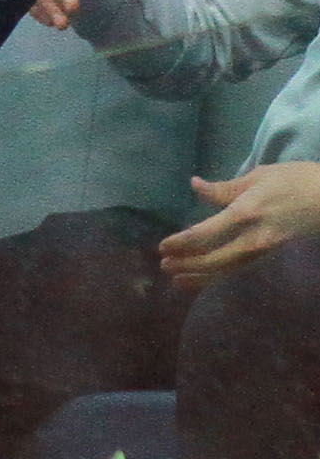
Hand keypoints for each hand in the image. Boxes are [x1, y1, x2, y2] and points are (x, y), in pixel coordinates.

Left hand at [162, 162, 319, 288]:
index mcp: (246, 213)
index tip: (162, 247)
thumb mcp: (258, 177)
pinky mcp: (272, 254)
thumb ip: (224, 188)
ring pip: (229, 269)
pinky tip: (207, 278)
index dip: (182, 242)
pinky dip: (221, 275)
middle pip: (215, 259)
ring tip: (177, 281)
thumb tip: (194, 185)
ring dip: (202, 276)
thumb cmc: (295, 182)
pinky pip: (242, 268)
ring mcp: (266, 249)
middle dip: (188, 265)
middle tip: (163, 266)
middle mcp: (254, 237)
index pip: (206, 233)